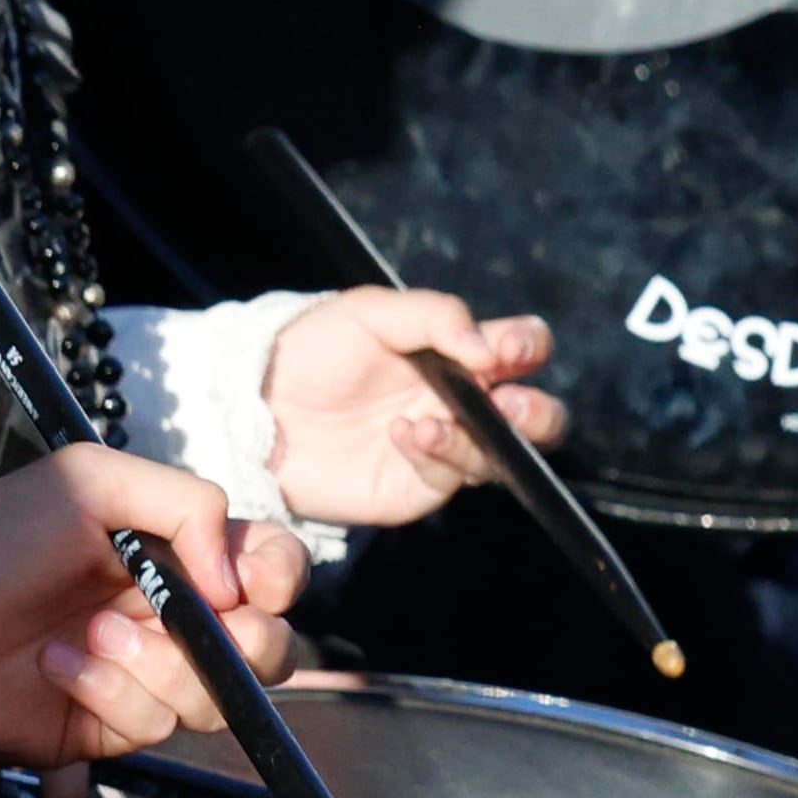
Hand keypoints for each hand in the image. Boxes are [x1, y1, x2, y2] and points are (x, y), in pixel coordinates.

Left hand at [0, 444, 302, 763]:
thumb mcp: (91, 482)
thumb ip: (184, 502)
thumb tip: (236, 575)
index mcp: (178, 550)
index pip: (272, 567)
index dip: (277, 577)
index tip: (244, 582)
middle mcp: (173, 615)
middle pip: (269, 646)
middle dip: (240, 641)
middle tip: (179, 619)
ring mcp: (147, 675)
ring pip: (217, 696)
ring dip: (157, 666)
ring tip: (86, 635)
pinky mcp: (113, 725)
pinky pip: (155, 725)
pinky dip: (110, 694)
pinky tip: (56, 666)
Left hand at [261, 289, 557, 527]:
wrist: (259, 403)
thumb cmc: (315, 348)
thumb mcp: (371, 312)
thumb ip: (435, 316)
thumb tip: (488, 347)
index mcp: (462, 352)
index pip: (523, 348)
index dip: (528, 346)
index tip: (508, 348)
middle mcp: (464, 402)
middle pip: (538, 415)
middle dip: (538, 412)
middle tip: (510, 405)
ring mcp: (446, 447)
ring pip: (503, 455)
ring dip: (480, 439)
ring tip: (427, 422)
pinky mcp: (419, 485)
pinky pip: (451, 478)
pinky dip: (437, 457)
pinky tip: (403, 436)